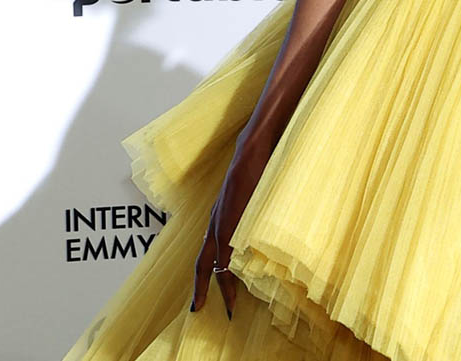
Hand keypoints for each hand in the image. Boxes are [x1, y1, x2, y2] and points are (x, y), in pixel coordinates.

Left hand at [190, 138, 270, 317]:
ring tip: (226, 306)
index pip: (210, 251)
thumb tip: (261, 223)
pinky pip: (225, 255)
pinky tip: (232, 286)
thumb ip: (251, 209)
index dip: (208, 273)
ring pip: (213, 262)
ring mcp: (221, 222)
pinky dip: (227, 274)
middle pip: (203, 263)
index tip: (209, 291)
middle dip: (202, 288)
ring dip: (219, 286)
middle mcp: (216, 222)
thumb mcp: (252, 194)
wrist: (254, 150)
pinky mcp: (229, 223)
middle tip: (198, 310)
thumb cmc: (257, 168)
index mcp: (221, 216)